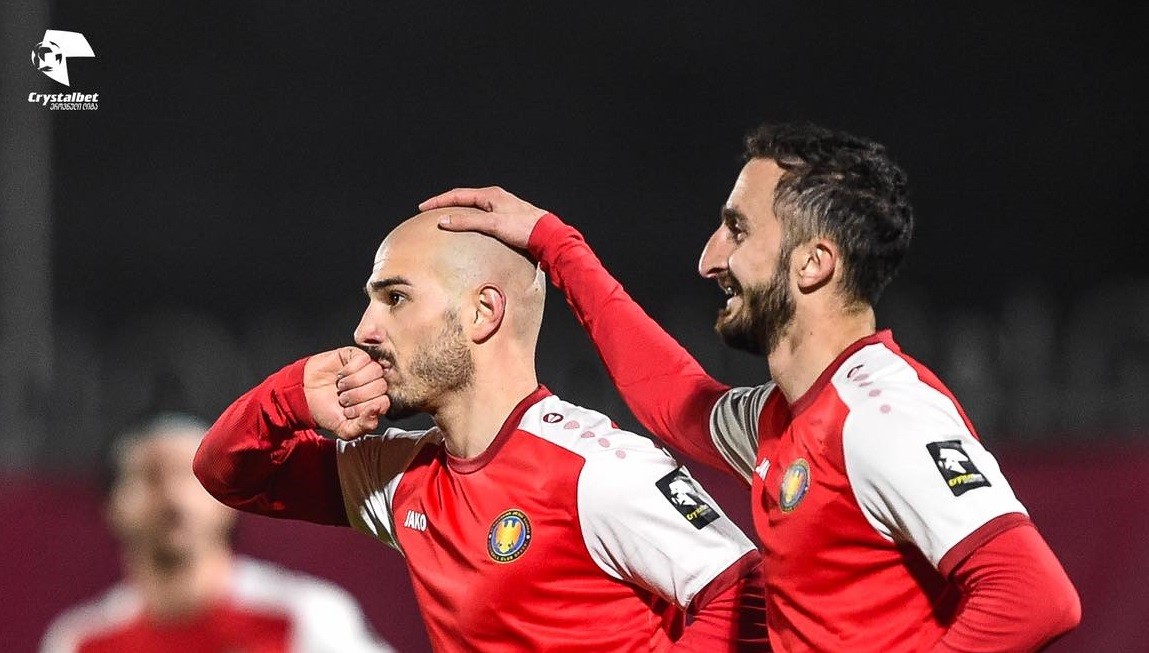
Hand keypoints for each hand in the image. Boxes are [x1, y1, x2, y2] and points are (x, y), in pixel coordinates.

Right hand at [303, 347, 389, 439]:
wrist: (304, 395)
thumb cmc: (326, 411)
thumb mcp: (344, 429)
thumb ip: (364, 426)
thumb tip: (377, 409)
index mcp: (375, 402)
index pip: (384, 402)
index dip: (365, 408)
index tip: (348, 411)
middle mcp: (374, 384)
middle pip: (381, 386)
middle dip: (358, 395)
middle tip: (342, 399)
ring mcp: (367, 368)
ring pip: (375, 371)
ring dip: (354, 382)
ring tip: (340, 387)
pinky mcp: (356, 355)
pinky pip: (364, 359)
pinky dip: (349, 370)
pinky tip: (340, 375)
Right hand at [419, 186, 547, 248]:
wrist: (548, 236)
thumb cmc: (523, 228)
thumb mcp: (493, 224)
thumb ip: (467, 222)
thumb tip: (443, 221)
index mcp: (490, 195)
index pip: (457, 195)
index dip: (439, 201)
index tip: (423, 207)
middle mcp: (495, 198)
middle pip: (464, 198)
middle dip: (446, 204)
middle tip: (430, 212)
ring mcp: (501, 207)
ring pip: (473, 207)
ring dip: (458, 211)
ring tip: (445, 219)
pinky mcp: (506, 218)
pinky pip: (481, 215)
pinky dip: (469, 219)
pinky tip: (467, 229)